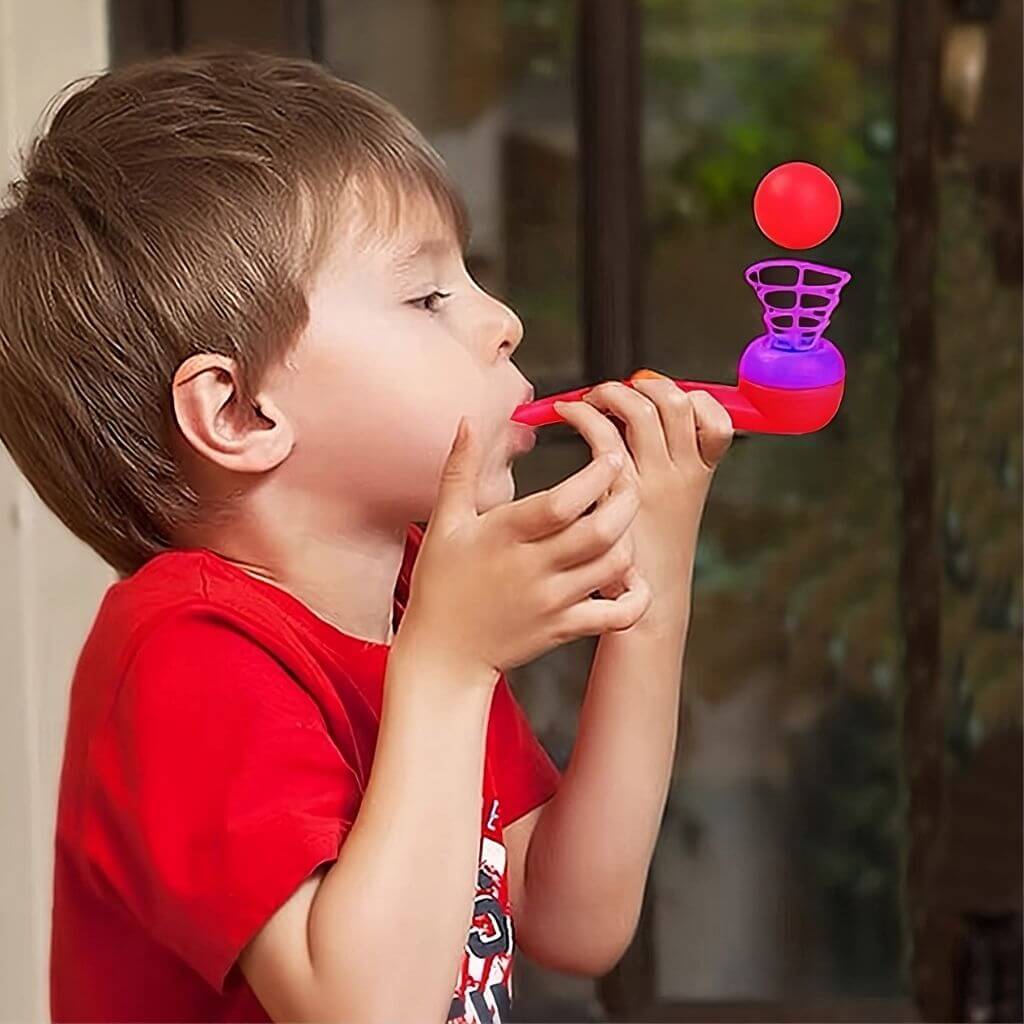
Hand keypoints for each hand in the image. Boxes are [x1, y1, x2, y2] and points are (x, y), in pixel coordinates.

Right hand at [396, 417, 651, 682]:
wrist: (444, 655)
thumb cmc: (442, 584)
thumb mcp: (444, 522)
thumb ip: (459, 468)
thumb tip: (469, 421)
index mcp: (505, 535)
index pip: (563, 502)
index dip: (596, 476)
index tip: (610, 456)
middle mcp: (533, 568)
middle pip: (602, 530)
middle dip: (626, 499)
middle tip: (626, 481)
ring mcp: (554, 602)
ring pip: (615, 564)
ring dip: (629, 538)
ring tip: (621, 520)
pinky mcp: (566, 629)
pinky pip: (619, 615)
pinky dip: (636, 595)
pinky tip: (628, 575)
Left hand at [553, 373, 732, 625]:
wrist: (647, 605)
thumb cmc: (651, 553)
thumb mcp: (673, 507)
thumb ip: (665, 465)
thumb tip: (636, 414)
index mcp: (701, 474)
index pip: (717, 421)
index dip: (691, 398)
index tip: (659, 397)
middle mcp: (682, 474)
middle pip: (677, 403)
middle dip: (644, 384)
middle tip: (615, 393)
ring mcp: (652, 484)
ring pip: (642, 412)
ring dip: (611, 392)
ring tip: (589, 400)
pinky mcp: (618, 496)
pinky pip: (605, 439)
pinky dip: (584, 415)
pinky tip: (566, 415)